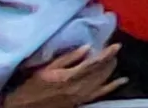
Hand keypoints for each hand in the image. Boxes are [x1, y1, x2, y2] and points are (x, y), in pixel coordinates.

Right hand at [3, 46, 120, 107]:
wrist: (24, 107)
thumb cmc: (32, 85)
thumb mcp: (46, 69)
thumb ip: (68, 58)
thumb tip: (86, 48)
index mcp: (68, 77)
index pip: (93, 64)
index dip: (106, 54)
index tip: (116, 45)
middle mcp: (78, 87)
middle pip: (100, 72)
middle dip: (109, 60)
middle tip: (113, 50)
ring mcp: (81, 96)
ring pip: (102, 81)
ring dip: (111, 69)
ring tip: (115, 59)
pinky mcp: (81, 102)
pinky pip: (100, 94)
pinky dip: (112, 86)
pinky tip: (122, 80)